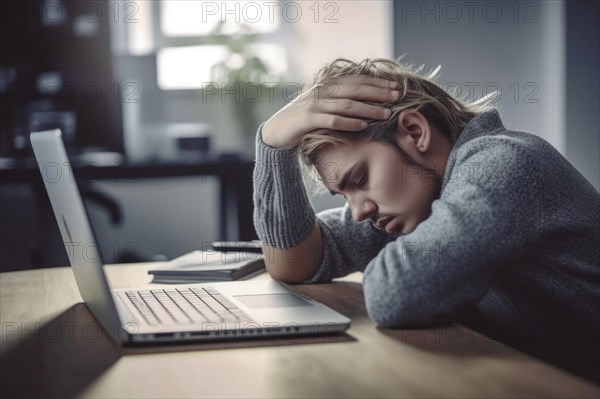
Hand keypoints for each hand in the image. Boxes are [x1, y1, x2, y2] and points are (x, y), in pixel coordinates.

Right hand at [261, 75, 399, 148]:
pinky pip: (332, 120)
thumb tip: (366, 98)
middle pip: (355, 89)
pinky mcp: (308, 120)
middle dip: (377, 92)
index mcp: (326, 85)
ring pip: (346, 105)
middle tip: (397, 96)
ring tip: (386, 114)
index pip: (356, 80)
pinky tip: (363, 125)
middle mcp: (321, 91)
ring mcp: (314, 105)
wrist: (277, 130)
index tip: (396, 86)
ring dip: (368, 108)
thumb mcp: (321, 104)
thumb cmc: (304, 118)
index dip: (377, 83)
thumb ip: (339, 98)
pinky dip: (349, 122)